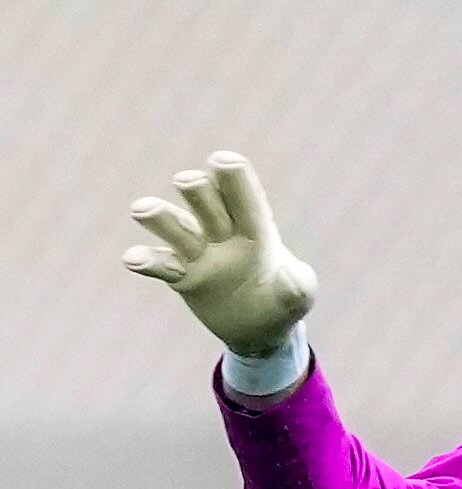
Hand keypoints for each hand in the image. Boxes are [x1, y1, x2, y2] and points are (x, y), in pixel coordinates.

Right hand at [122, 151, 316, 356]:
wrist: (259, 327)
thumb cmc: (283, 299)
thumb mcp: (299, 295)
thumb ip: (298, 286)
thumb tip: (290, 281)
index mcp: (255, 227)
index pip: (244, 196)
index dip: (233, 178)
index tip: (223, 161)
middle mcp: (221, 230)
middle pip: (204, 198)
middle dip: (196, 188)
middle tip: (189, 183)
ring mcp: (197, 250)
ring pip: (174, 223)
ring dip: (159, 215)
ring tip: (144, 210)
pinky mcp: (180, 274)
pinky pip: (159, 262)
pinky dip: (145, 260)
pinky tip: (134, 259)